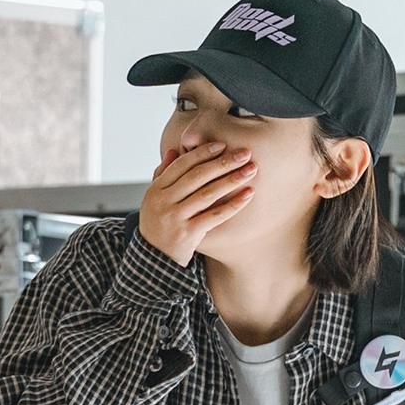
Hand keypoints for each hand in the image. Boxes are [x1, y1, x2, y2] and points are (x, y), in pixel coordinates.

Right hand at [140, 142, 257, 266]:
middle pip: (197, 177)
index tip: (222, 144)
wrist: (153, 260)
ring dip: (232, 180)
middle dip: (223, 163)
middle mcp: (164, 201)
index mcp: (156, 189)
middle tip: (244, 153)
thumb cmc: (158, 225)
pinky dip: (233, 204)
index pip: (182, 165)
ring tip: (250, 170)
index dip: (202, 153)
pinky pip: (215, 216)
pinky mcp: (188, 234)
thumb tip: (174, 151)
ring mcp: (176, 218)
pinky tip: (248, 194)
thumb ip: (162, 175)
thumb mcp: (154, 199)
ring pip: (208, 194)